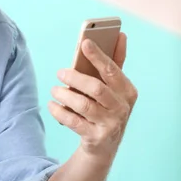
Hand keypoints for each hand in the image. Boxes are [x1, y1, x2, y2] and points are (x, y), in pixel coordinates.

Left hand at [48, 33, 137, 163]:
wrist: (105, 145)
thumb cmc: (107, 107)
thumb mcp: (114, 88)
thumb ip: (114, 63)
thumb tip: (121, 35)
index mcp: (128, 91)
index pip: (112, 70)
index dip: (98, 56)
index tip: (85, 42)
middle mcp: (122, 108)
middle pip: (97, 88)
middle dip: (76, 78)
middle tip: (60, 72)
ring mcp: (110, 125)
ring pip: (84, 105)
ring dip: (65, 95)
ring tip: (55, 89)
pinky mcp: (96, 138)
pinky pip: (74, 122)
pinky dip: (60, 112)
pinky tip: (52, 104)